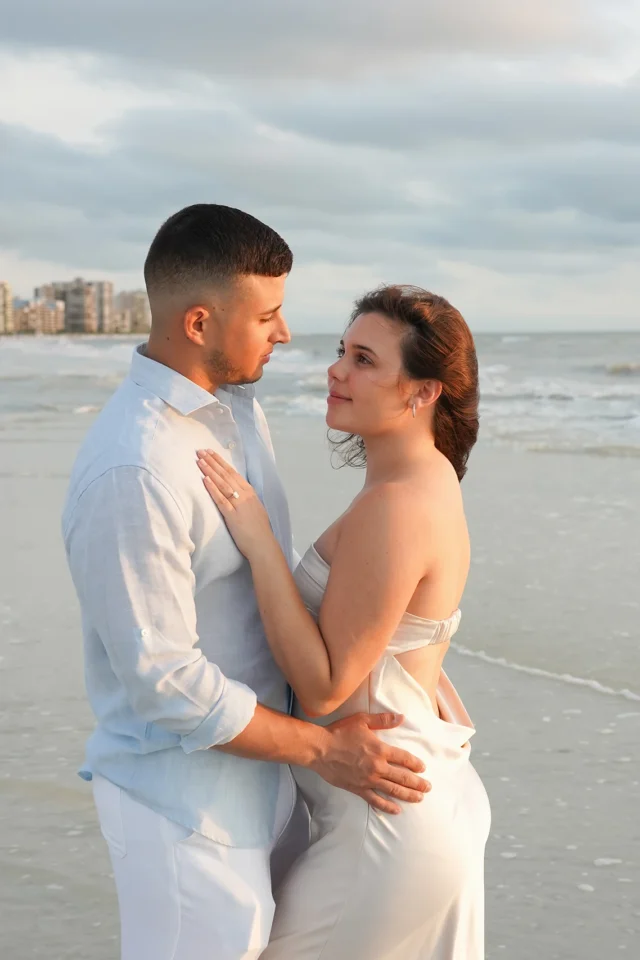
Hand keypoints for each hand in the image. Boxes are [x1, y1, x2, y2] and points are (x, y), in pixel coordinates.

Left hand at [196, 449, 274, 559]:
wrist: (263, 545)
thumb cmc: (259, 530)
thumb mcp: (255, 509)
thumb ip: (246, 499)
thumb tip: (237, 492)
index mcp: (251, 492)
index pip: (233, 473)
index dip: (221, 462)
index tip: (211, 453)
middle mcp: (245, 495)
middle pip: (226, 475)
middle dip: (213, 462)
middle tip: (201, 451)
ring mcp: (239, 504)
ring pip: (222, 483)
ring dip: (210, 471)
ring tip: (199, 461)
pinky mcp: (232, 516)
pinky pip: (221, 499)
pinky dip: (212, 488)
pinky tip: (205, 479)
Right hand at [311, 711, 430, 814]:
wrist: (320, 749)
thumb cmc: (340, 732)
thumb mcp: (362, 720)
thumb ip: (383, 720)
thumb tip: (401, 717)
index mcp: (380, 750)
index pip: (404, 758)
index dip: (415, 764)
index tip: (423, 768)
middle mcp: (377, 767)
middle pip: (403, 777)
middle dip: (417, 783)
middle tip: (428, 788)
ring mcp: (368, 780)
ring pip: (393, 790)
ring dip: (408, 795)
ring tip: (419, 798)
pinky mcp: (358, 789)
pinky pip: (376, 800)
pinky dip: (387, 806)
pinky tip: (397, 810)